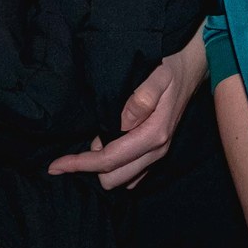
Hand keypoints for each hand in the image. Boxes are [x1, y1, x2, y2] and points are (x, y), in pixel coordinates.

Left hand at [47, 34, 206, 188]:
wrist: (191, 67)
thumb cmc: (170, 67)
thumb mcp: (158, 75)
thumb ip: (142, 97)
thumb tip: (122, 122)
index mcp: (154, 134)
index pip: (109, 160)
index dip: (81, 164)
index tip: (56, 164)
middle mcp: (157, 149)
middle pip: (113, 179)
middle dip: (89, 169)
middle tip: (70, 153)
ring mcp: (158, 153)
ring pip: (121, 180)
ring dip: (102, 169)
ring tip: (85, 150)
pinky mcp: (156, 151)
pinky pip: (131, 174)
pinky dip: (114, 167)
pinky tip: (103, 150)